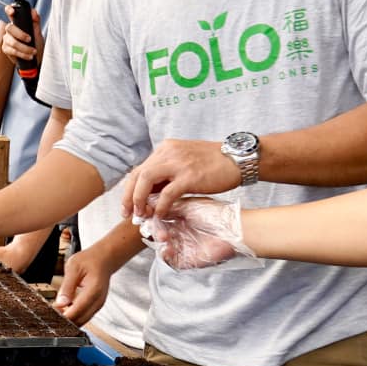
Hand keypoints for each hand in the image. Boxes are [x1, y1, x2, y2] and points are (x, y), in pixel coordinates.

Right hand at [0, 8, 39, 62]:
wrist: (36, 57)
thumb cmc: (36, 43)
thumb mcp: (38, 32)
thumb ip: (36, 21)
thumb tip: (34, 13)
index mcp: (17, 22)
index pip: (10, 12)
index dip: (9, 10)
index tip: (12, 12)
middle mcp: (10, 29)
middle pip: (9, 28)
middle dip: (20, 34)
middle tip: (30, 39)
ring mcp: (6, 39)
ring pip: (12, 41)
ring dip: (24, 48)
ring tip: (33, 51)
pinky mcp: (6, 49)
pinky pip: (12, 51)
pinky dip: (22, 54)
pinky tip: (29, 56)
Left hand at [52, 247, 112, 326]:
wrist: (104, 259)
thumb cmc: (90, 260)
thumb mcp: (73, 268)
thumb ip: (67, 286)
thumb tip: (60, 303)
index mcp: (93, 290)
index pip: (77, 311)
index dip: (63, 316)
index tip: (51, 314)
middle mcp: (98, 301)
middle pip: (80, 320)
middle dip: (64, 320)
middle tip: (50, 313)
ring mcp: (98, 305)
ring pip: (82, 321)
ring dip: (69, 319)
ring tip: (56, 311)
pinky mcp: (96, 306)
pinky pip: (84, 316)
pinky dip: (74, 316)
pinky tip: (64, 310)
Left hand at [124, 138, 243, 219]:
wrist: (239, 158)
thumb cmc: (214, 163)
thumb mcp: (185, 161)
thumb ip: (168, 172)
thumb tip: (152, 192)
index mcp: (165, 149)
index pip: (140, 169)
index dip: (130, 189)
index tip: (128, 206)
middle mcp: (168, 153)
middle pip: (137, 174)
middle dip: (128, 196)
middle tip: (127, 214)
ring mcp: (178, 163)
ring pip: (146, 180)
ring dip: (139, 200)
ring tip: (141, 216)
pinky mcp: (190, 176)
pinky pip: (167, 194)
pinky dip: (160, 206)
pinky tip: (159, 216)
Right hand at [139, 196, 254, 269]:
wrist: (234, 230)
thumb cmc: (216, 214)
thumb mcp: (188, 204)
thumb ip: (168, 204)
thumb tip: (149, 202)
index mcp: (180, 217)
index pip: (159, 217)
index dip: (150, 216)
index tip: (145, 212)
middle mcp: (180, 231)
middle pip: (157, 232)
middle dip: (153, 230)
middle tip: (153, 226)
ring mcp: (183, 246)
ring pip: (161, 246)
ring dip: (159, 242)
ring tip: (164, 237)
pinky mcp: (187, 260)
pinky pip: (170, 261)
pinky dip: (165, 256)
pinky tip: (167, 249)